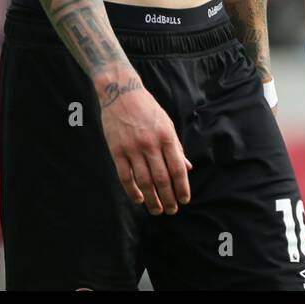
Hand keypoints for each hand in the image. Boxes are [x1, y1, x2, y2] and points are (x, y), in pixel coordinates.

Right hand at [98, 73, 191, 215]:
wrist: (121, 92)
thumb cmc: (148, 109)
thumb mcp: (167, 124)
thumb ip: (176, 147)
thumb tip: (187, 168)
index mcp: (166, 137)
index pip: (177, 168)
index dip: (182, 187)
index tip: (184, 200)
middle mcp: (151, 144)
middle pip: (162, 178)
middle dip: (168, 198)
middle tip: (172, 211)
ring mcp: (133, 148)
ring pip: (144, 181)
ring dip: (152, 199)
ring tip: (157, 210)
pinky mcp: (117, 150)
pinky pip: (125, 176)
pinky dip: (132, 191)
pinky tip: (139, 199)